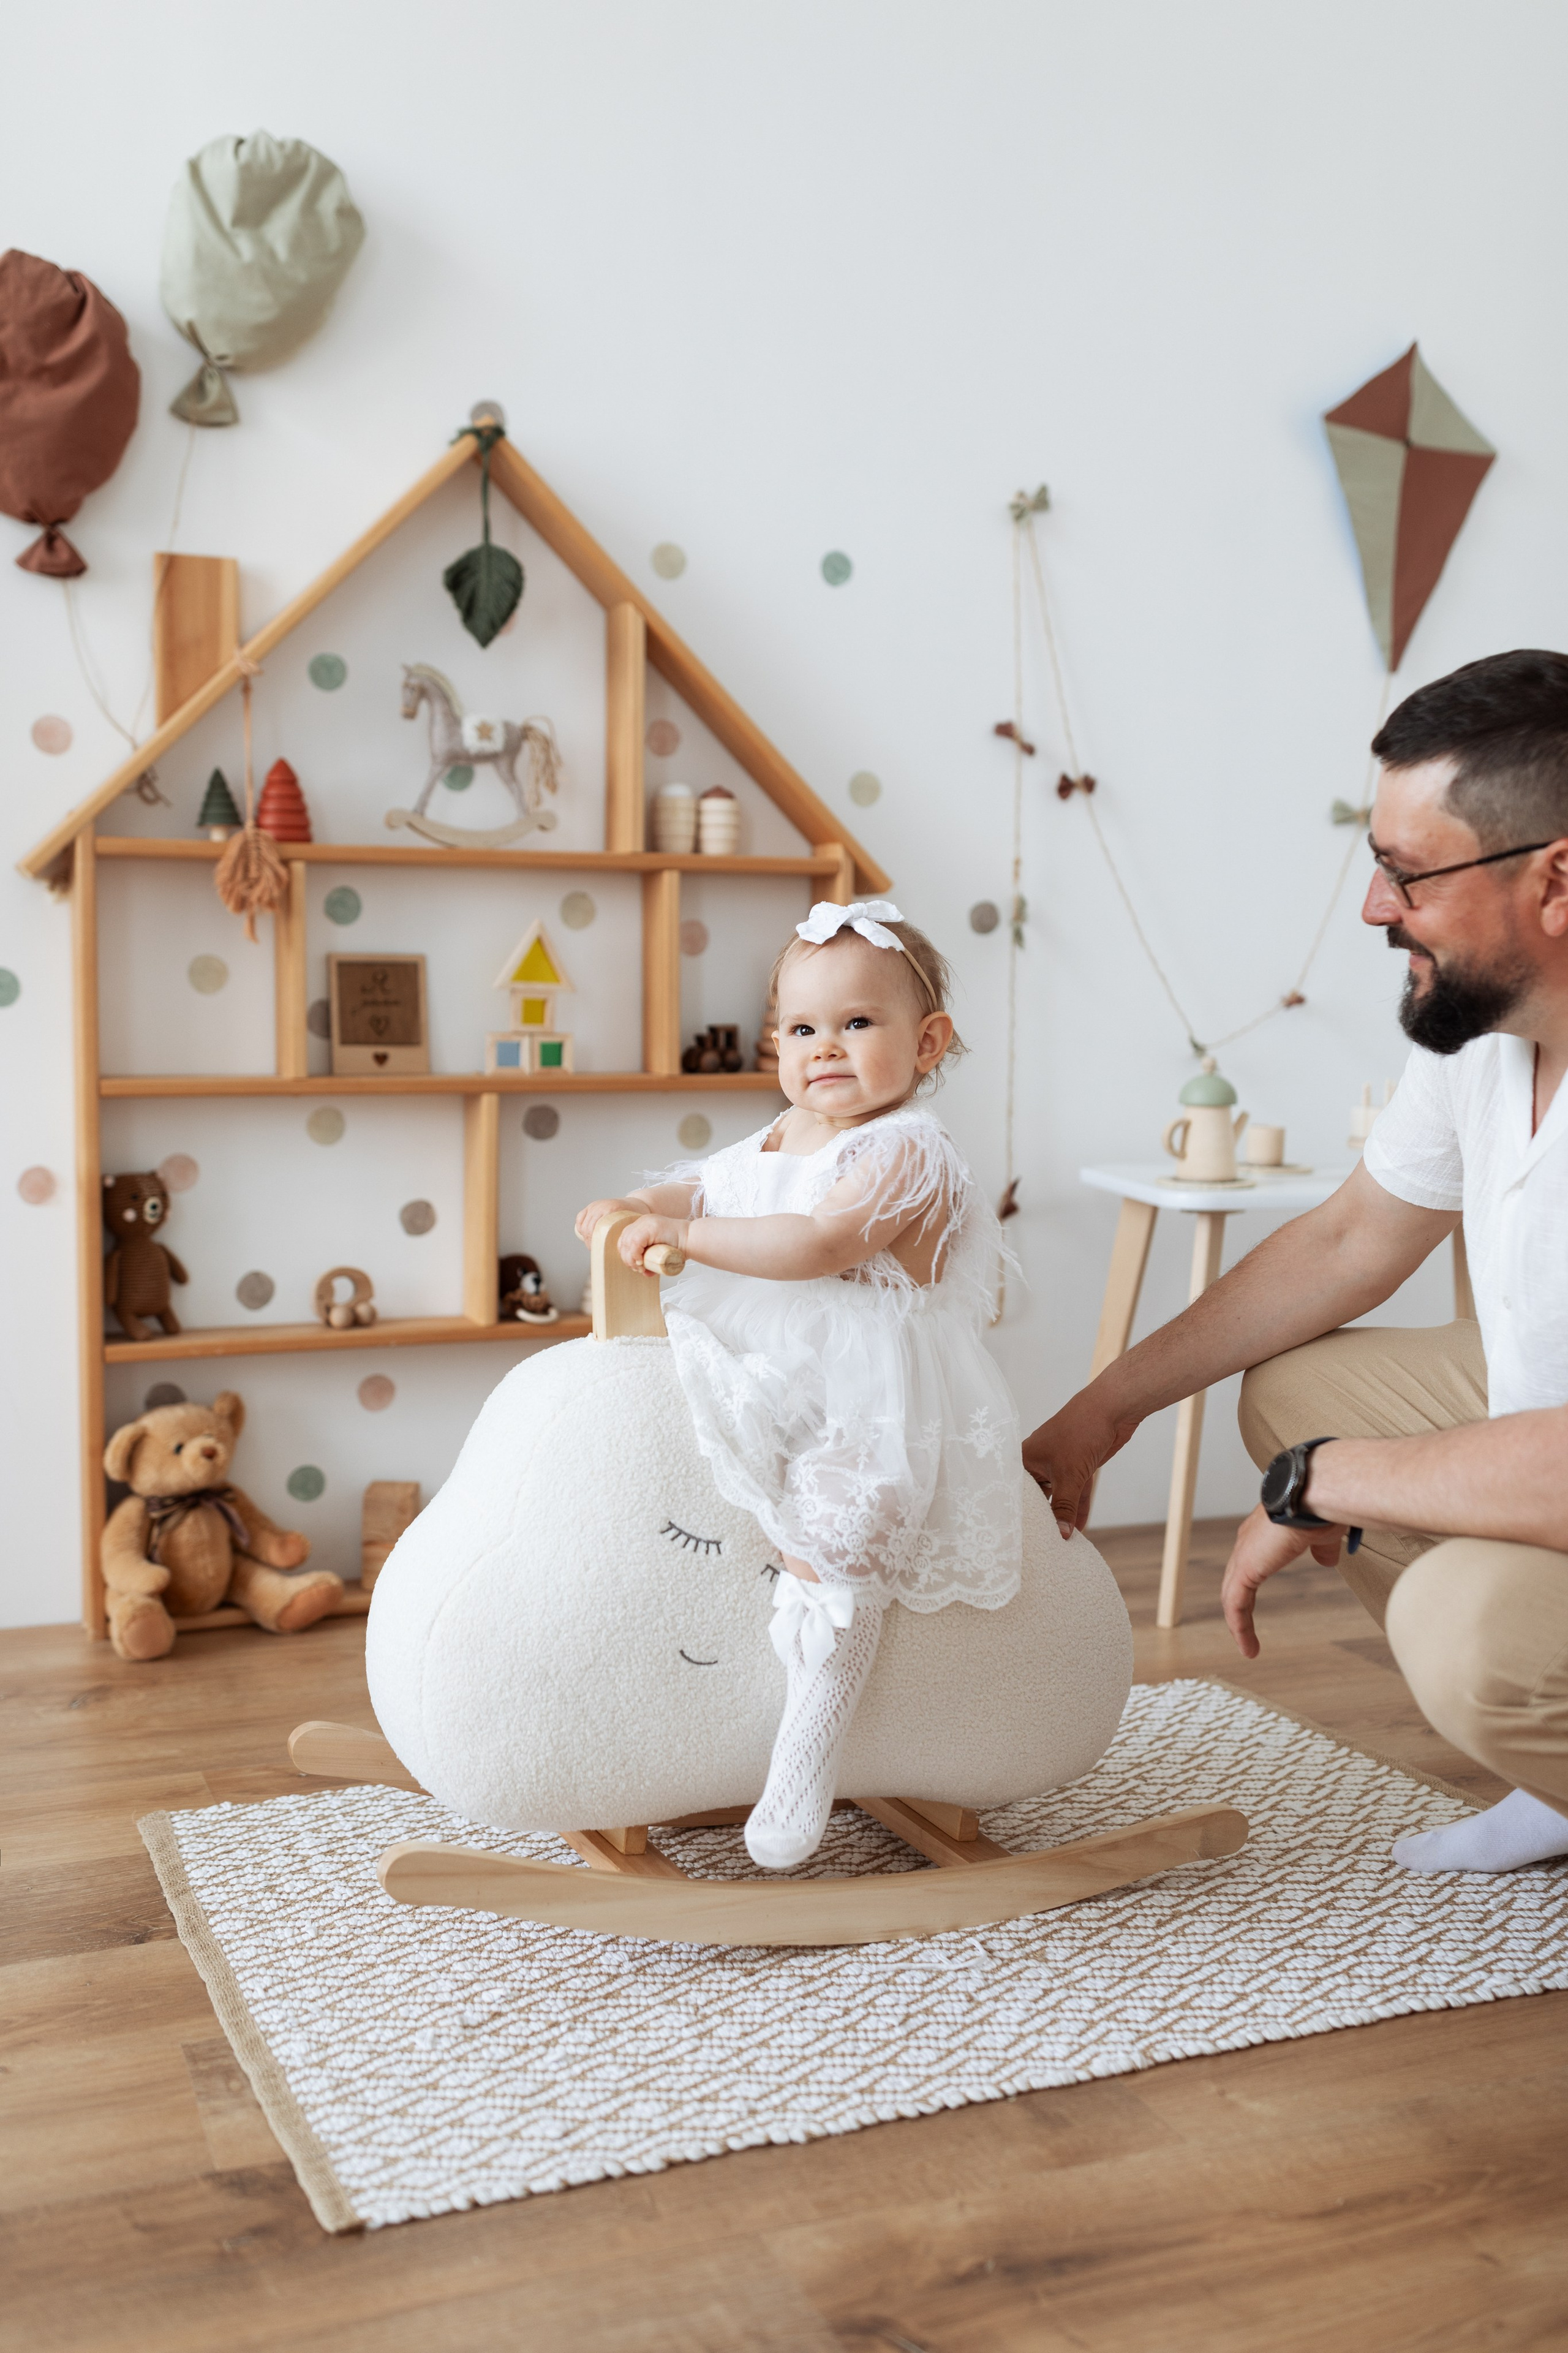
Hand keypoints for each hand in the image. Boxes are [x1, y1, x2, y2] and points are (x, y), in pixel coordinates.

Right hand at [574, 1196, 646, 1245]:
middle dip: (590, 1242)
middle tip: (596, 1250)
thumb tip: (622, 1256)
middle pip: (589, 1228)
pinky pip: (580, 1219)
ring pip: (583, 1225)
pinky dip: (581, 1228)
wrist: (635, 1204)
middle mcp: (602, 1205)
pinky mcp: (590, 1206)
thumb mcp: (633, 1227)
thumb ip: (627, 1236)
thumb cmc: (635, 1218)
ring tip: (592, 1244)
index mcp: (613, 1209)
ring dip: (586, 1237)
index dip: (597, 1243)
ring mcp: (595, 1205)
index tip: (600, 1251)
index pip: (598, 1229)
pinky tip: (586, 1235)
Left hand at [618, 1214, 688, 1272]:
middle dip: (627, 1258)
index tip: (634, 1265)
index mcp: (642, 1225)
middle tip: (637, 1268)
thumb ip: (651, 1260)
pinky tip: (640, 1261)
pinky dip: (634, 1254)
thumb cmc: (679, 1247)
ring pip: (627, 1242)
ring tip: (639, 1267)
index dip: (626, 1254)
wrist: (692, 1240)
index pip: (625, 1239)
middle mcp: (642, 1221)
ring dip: (630, 1258)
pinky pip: (635, 1241)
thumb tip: (644, 1272)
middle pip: (624, 1240)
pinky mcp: (650, 1227)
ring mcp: (646, 1222)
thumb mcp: (659, 1253)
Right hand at [1022, 1388, 1137, 1538]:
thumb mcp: (1069, 1475)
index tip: (1018, 1538)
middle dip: (1042, 1519)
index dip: (1019, 1514)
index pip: (1017, 1493)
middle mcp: (1039, 1463)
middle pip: (1037, 1497)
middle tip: (1039, 1545)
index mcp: (1025, 1460)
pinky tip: (1079, 1529)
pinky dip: (1078, 1508)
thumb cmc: (1080, 1432)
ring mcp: (1060, 1465)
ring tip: (1060, 1543)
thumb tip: (1061, 1535)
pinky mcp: (1078, 1467)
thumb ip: (1064, 1506)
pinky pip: (1075, 1493)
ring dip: (1062, 1516)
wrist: (1111, 1409)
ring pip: (1058, 1496)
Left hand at [1221, 1503, 1346, 1658]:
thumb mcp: (1324, 1533)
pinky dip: (1239, 1627)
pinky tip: (1247, 1646)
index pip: (1251, 1560)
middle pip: (1236, 1578)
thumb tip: (1327, 1560)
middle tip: (1244, 1628)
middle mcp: (1249, 1540)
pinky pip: (1235, 1604)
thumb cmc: (1323, 1505)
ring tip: (1248, 1647)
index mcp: (1265, 1531)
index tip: (1256, 1600)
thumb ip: (1322, 1548)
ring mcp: (1244, 1554)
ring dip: (1238, 1622)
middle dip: (1239, 1604)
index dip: (1251, 1581)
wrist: (1316, 1494)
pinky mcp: (1245, 1569)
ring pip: (1233, 1595)